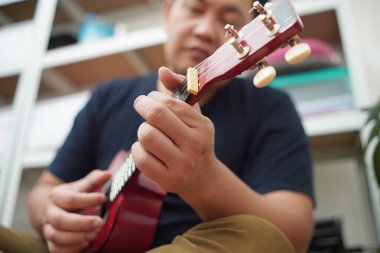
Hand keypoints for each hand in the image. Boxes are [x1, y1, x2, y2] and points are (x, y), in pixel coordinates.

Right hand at [42, 170, 110, 252]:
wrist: (51, 208)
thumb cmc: (71, 196)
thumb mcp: (81, 186)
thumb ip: (94, 180)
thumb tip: (107, 174)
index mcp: (56, 196)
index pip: (70, 199)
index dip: (88, 199)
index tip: (103, 198)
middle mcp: (49, 212)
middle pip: (60, 220)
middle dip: (82, 223)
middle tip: (100, 223)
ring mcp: (48, 228)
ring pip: (56, 236)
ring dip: (76, 237)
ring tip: (94, 235)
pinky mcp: (51, 242)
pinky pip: (55, 249)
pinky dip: (70, 249)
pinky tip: (84, 244)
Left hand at [131, 67, 217, 196]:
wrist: (203, 178)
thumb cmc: (195, 140)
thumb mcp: (194, 116)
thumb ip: (180, 90)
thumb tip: (162, 70)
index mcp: (202, 127)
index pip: (171, 103)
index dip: (153, 97)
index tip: (149, 98)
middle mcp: (194, 145)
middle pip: (156, 115)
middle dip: (142, 104)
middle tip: (140, 103)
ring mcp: (181, 164)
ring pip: (146, 135)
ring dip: (142, 130)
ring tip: (148, 131)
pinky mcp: (167, 179)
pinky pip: (140, 157)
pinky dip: (137, 149)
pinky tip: (145, 148)